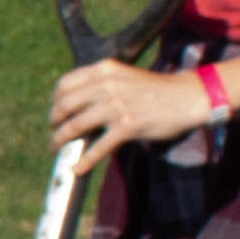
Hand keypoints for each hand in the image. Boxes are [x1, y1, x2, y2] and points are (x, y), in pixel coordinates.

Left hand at [47, 57, 211, 156]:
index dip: (55, 100)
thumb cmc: (155, 90)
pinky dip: (84, 161)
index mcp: (104, 70)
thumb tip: (77, 107)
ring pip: (75, 126)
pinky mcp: (127, 125)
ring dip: (60, 140)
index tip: (55, 112)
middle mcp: (106, 85)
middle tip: (53, 132)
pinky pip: (98, 147)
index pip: (65, 84)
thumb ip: (101, 86)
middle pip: (65, 105)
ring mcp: (116, 105)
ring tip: (56, 148)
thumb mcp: (124, 77)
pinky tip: (77, 169)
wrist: (186, 97)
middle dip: (54, 121)